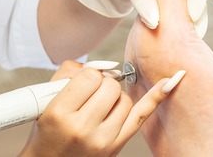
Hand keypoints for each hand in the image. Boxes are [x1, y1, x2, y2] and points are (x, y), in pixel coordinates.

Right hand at [18, 61, 183, 156]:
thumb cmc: (46, 131)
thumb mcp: (44, 100)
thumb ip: (68, 74)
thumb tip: (98, 66)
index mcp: (61, 114)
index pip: (90, 77)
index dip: (88, 74)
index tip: (82, 81)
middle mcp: (83, 128)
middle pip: (110, 87)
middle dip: (102, 83)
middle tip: (89, 93)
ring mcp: (103, 140)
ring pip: (125, 99)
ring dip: (114, 95)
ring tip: (99, 104)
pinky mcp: (116, 146)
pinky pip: (140, 118)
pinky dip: (155, 99)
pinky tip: (169, 83)